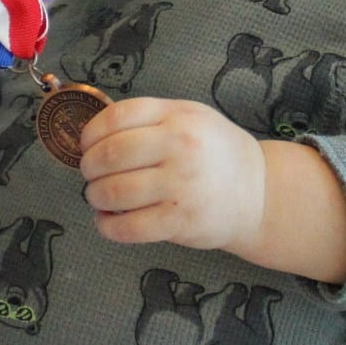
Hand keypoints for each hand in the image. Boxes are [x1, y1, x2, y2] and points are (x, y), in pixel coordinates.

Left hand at [79, 99, 264, 255]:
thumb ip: (150, 119)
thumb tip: (95, 133)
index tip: (86, 145)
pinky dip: (107, 226)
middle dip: (88, 167)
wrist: (258, 193)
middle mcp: (180, 147)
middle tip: (91, 174)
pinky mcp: (180, 222)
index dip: (91, 133)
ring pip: (112, 192)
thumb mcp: (190, 118)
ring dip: (95, 196)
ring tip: (99, 197)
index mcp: (178, 116)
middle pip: (109, 155)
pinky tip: (108, 220)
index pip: (116, 117)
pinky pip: (126, 228)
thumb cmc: (216, 153)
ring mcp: (180, 186)